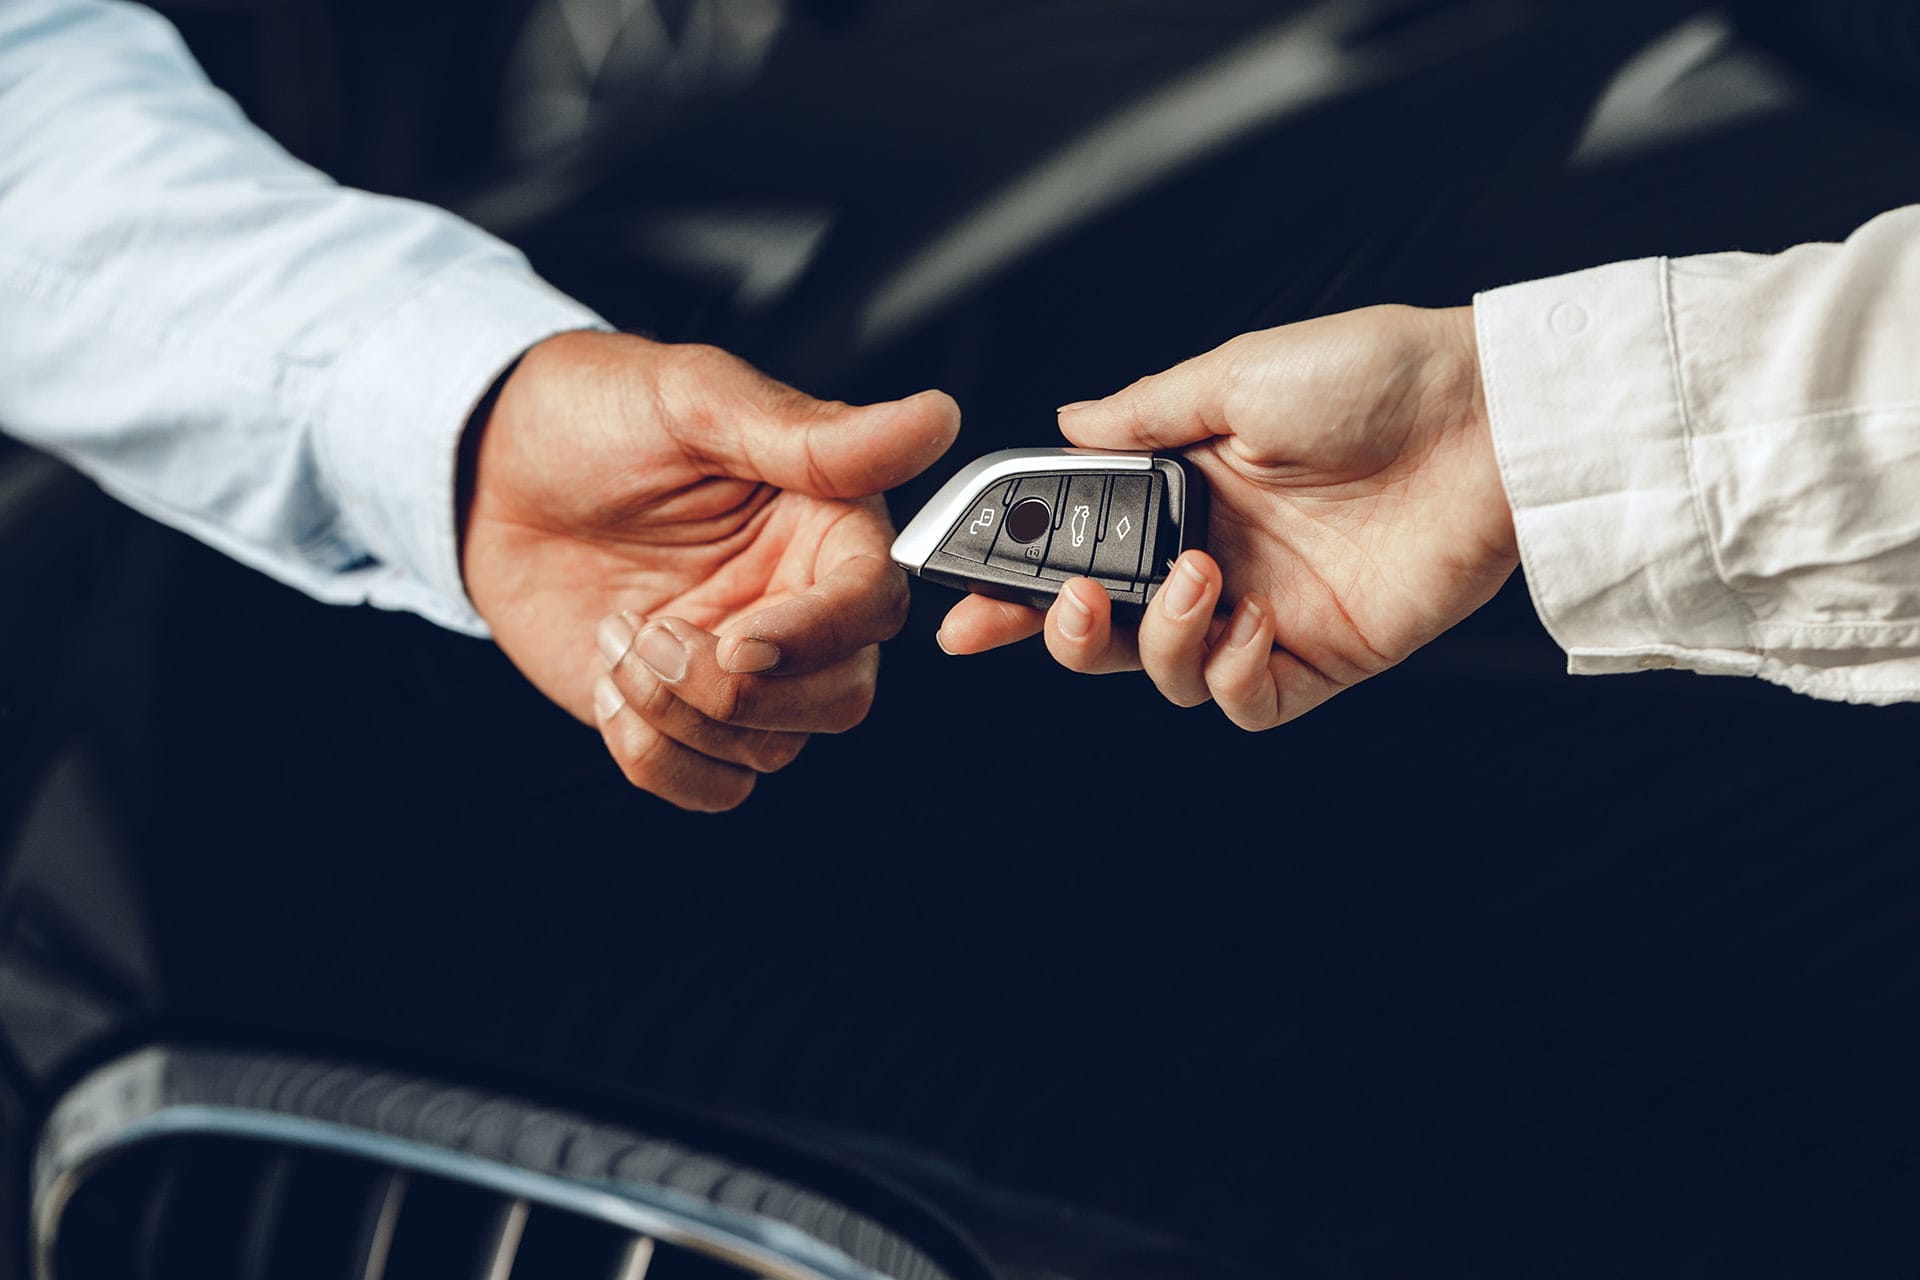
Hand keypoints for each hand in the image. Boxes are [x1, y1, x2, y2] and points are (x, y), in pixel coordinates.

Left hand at [461, 331, 959, 808]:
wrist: (486, 471)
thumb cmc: (593, 415)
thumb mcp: (697, 401)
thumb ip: (817, 434)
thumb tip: (935, 417)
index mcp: (826, 527)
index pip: (874, 606)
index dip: (817, 636)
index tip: (742, 636)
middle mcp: (799, 605)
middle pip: (839, 699)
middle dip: (739, 692)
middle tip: (656, 634)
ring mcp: (745, 668)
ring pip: (772, 750)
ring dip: (681, 715)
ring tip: (621, 634)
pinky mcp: (687, 716)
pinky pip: (711, 784)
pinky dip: (656, 756)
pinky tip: (612, 675)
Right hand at [936, 305, 1516, 728]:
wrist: (1487, 418)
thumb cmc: (1376, 376)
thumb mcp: (1237, 376)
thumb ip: (1144, 415)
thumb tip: (1067, 422)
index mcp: (1187, 489)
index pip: (1080, 545)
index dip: (1014, 578)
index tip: (960, 598)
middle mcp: (1217, 555)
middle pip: (1103, 626)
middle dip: (1055, 628)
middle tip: (1056, 603)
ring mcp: (1266, 609)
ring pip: (1162, 672)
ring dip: (1154, 638)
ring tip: (1196, 579)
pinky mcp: (1322, 656)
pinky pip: (1243, 701)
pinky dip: (1225, 675)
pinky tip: (1245, 622)